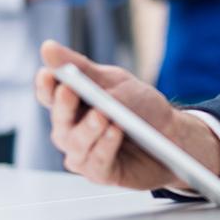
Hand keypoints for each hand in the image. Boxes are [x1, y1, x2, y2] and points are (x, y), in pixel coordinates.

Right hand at [34, 40, 219, 189]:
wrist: (173, 134)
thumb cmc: (141, 107)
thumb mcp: (114, 81)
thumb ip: (81, 69)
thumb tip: (47, 47)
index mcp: (74, 105)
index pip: (50, 96)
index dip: (46, 86)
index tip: (48, 73)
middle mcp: (73, 130)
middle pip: (59, 121)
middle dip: (64, 106)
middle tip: (70, 91)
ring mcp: (84, 153)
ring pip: (75, 144)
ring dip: (88, 128)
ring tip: (103, 115)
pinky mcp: (100, 172)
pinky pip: (96, 162)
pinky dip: (105, 146)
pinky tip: (115, 132)